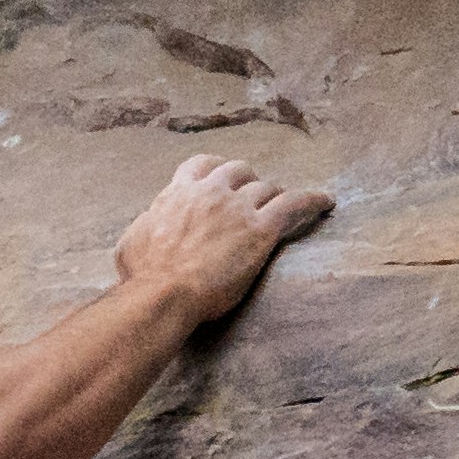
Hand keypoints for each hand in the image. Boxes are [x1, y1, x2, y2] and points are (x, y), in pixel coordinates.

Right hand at [114, 151, 330, 326]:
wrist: (165, 292)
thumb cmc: (143, 276)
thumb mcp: (131, 242)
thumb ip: (146, 225)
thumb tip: (149, 224)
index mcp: (178, 193)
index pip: (200, 166)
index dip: (213, 169)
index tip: (219, 178)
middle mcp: (211, 192)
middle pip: (238, 170)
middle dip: (248, 180)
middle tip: (253, 196)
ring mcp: (239, 207)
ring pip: (267, 187)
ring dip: (275, 195)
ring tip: (284, 205)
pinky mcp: (262, 227)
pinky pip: (296, 203)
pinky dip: (314, 200)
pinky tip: (327, 202)